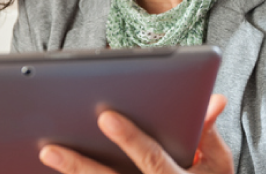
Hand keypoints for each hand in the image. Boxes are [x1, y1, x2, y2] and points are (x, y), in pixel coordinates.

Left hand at [39, 94, 233, 173]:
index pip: (153, 160)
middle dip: (81, 166)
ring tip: (47, 154)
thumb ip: (208, 132)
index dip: (130, 140)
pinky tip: (53, 169)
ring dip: (73, 173)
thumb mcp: (218, 164)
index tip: (105, 116)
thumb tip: (213, 100)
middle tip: (51, 148)